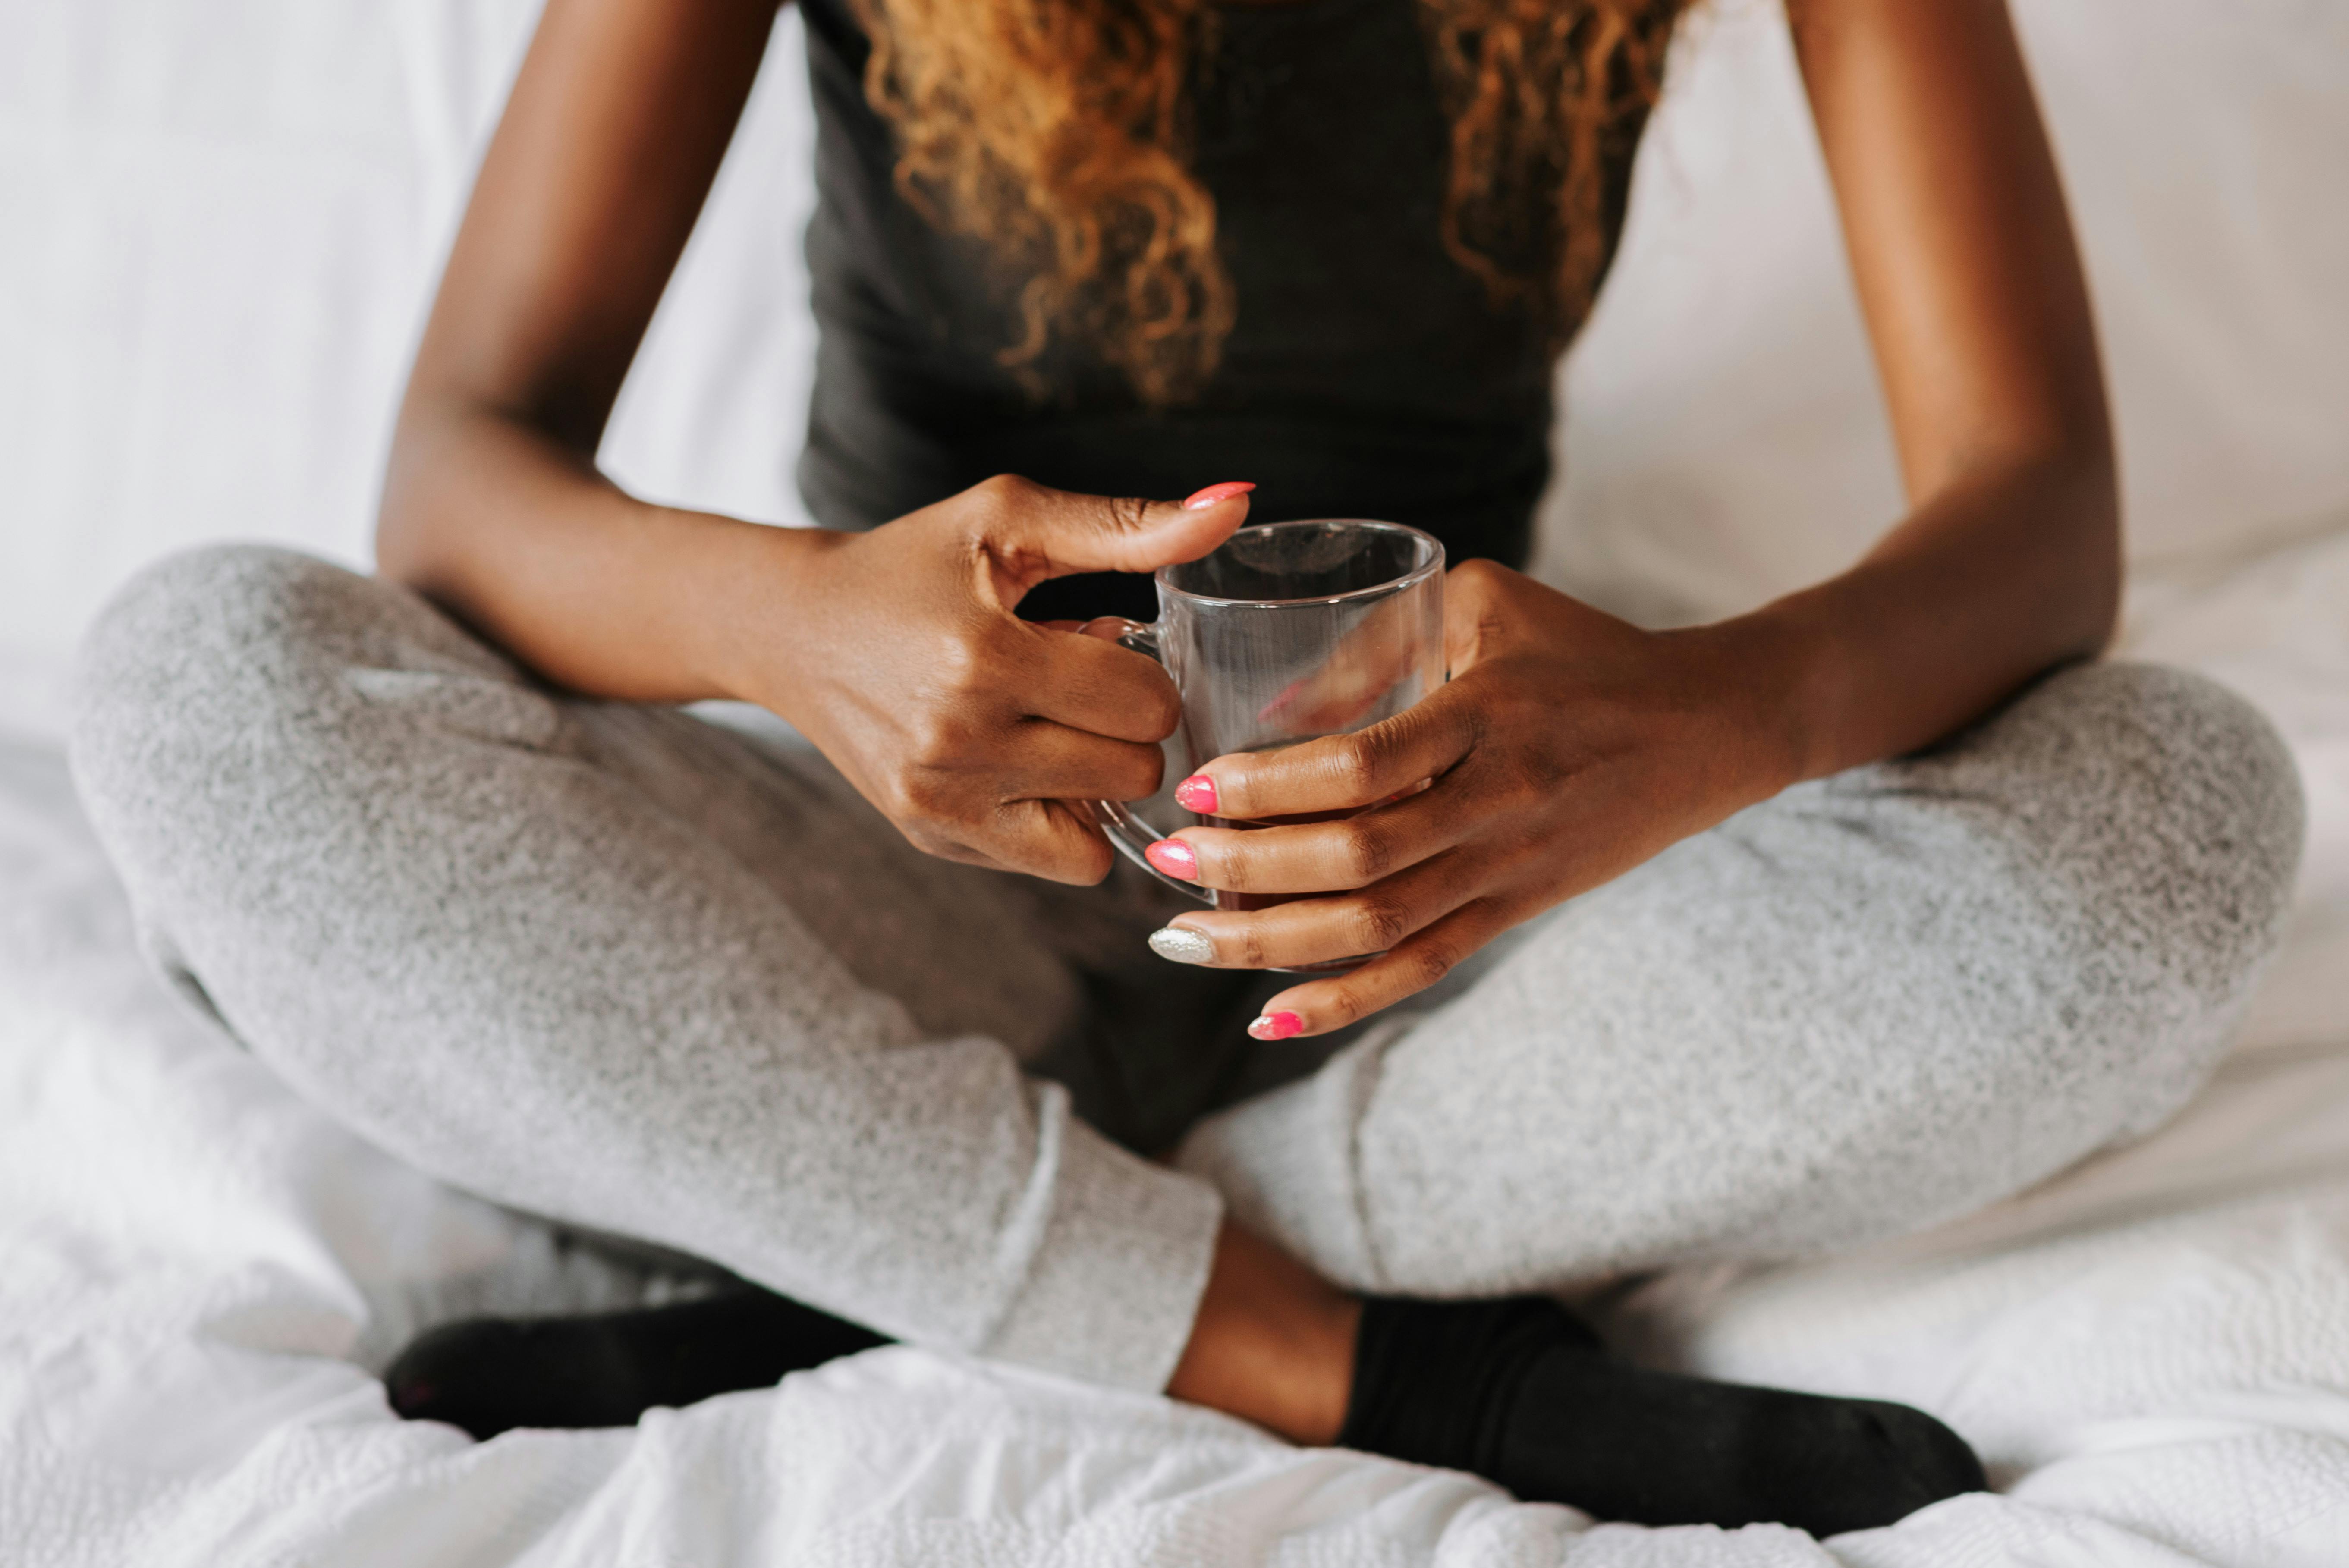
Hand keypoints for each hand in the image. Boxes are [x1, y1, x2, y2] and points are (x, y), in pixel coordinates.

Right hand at [740, 475, 1250, 881]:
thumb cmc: (911, 564)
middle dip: (1126, 727)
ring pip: (1105, 829)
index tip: (1099, 643)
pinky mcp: (934, 837)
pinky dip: (1067, 823)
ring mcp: (943, 802)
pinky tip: (1033, 770)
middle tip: (1074, 686)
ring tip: (1052, 727)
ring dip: (1100, 779)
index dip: (1142, 671)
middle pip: (1135, 769)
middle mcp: (959, 741)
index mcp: (984, 655)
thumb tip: (1238, 503)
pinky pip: (1062, 864)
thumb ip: (1129, 524)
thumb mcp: (1011, 520)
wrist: (795, 628)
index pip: (1144, 702)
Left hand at [1145, 560, 1803, 1033]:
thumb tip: (1276, 712)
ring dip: (1272, 943)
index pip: (1365, 766)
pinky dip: (1344, 1001)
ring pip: (1380, 927)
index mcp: (1487, 715)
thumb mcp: (1484, 602)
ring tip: (1185, 942)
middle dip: (1249, 869)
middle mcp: (1500, 801)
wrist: (1710, 723)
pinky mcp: (1518, 909)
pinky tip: (1271, 1020)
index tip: (1197, 784)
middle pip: (1359, 858)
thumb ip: (1378, 643)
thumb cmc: (1583, 648)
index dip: (1272, 785)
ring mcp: (1511, 867)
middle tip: (1168, 863)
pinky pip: (1423, 969)